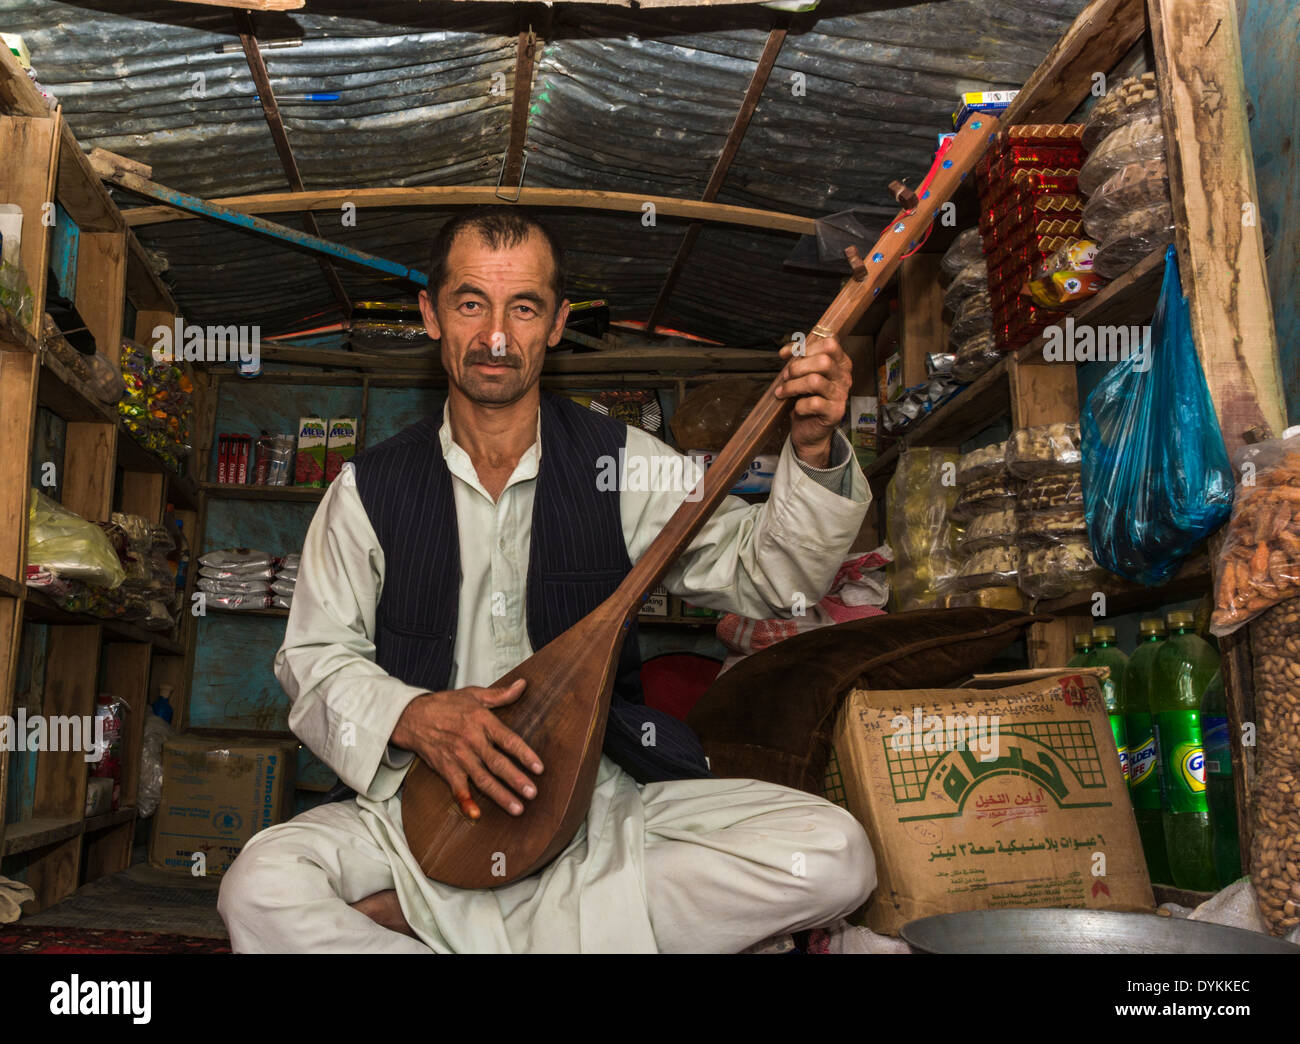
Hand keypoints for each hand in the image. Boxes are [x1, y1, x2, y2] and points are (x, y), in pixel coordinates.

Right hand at [391, 679, 542, 818]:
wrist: (411, 716)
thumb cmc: (445, 704)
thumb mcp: (474, 694)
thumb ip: (501, 694)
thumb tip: (523, 684)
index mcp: (482, 721)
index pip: (508, 739)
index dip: (524, 754)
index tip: (539, 767)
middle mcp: (471, 740)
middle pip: (497, 763)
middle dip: (516, 780)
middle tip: (533, 793)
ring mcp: (458, 756)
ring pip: (482, 779)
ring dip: (500, 795)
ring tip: (517, 809)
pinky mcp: (446, 768)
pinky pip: (457, 788)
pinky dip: (465, 801)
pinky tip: (476, 814)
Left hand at [775, 333, 852, 467]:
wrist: (809, 430)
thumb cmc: (806, 398)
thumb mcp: (803, 374)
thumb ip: (798, 359)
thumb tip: (786, 351)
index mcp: (840, 363)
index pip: (830, 344)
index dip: (805, 346)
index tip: (787, 355)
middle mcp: (844, 377)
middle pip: (823, 361)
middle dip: (798, 367)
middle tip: (786, 376)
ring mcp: (841, 395)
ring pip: (815, 381)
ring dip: (793, 386)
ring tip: (783, 392)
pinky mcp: (835, 413)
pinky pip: (814, 403)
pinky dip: (799, 405)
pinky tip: (796, 408)